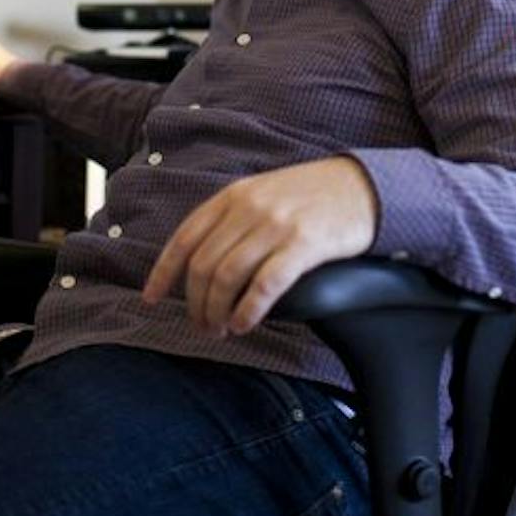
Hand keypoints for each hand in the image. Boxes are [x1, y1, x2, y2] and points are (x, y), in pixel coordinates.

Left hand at [142, 157, 379, 335]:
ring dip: (218, 312)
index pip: (185, 238)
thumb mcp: (263, 193)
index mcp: (234, 195)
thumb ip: (233, 218)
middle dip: (195, 303)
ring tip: (222, 329)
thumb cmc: (312, 196)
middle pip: (204, 265)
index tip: (152, 299)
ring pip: (228, 277)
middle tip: (202, 326)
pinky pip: (264, 285)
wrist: (363, 186)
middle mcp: (249, 208)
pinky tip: (245, 324)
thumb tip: (200, 261)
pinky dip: (248, 311)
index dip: (163, 272)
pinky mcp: (304, 245)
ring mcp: (276, 225)